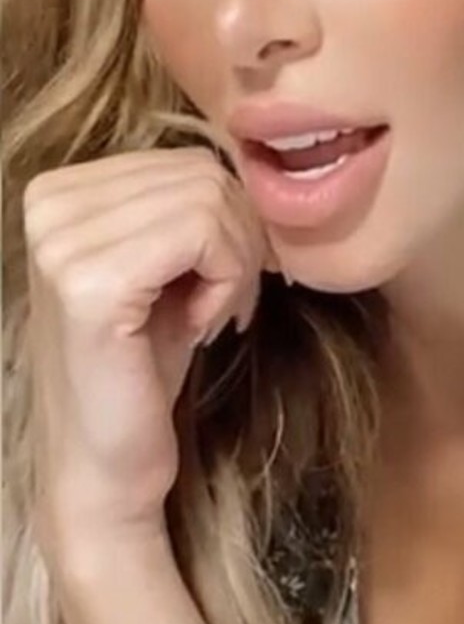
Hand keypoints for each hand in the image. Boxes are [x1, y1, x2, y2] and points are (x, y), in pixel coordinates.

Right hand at [23, 147, 273, 563]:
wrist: (107, 465)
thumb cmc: (143, 364)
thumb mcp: (165, 263)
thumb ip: (187, 202)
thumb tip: (254, 158)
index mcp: (58, 191)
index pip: (189, 159)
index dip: (230, 220)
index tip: (218, 280)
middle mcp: (48, 205)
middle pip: (204, 175)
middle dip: (240, 240)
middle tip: (226, 302)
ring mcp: (62, 243)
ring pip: (212, 202)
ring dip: (237, 265)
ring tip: (209, 314)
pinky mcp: (90, 284)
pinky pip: (205, 236)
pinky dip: (229, 281)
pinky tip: (202, 326)